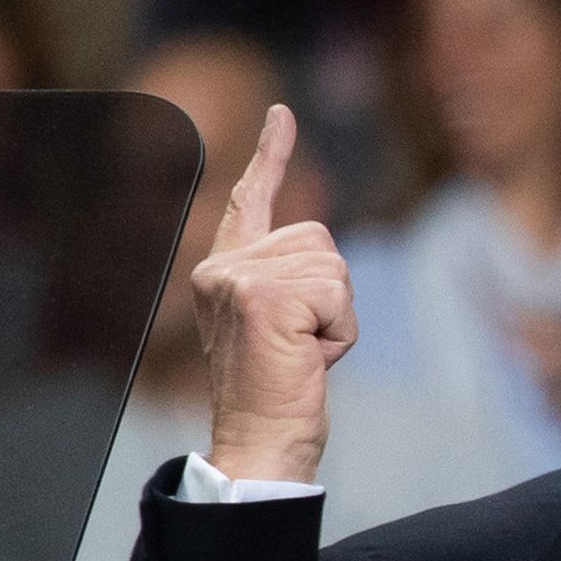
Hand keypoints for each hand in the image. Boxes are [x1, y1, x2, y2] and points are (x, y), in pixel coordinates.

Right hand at [191, 104, 356, 482]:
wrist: (260, 445)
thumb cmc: (278, 397)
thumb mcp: (280, 329)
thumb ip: (287, 284)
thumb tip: (319, 256)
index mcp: (222, 272)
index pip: (250, 199)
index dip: (271, 155)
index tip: (282, 114)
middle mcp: (220, 267)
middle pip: (320, 239)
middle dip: (332, 295)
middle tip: (301, 346)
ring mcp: (237, 280)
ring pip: (333, 267)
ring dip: (337, 317)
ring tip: (302, 354)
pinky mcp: (262, 299)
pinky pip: (337, 295)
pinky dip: (340, 333)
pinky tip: (308, 360)